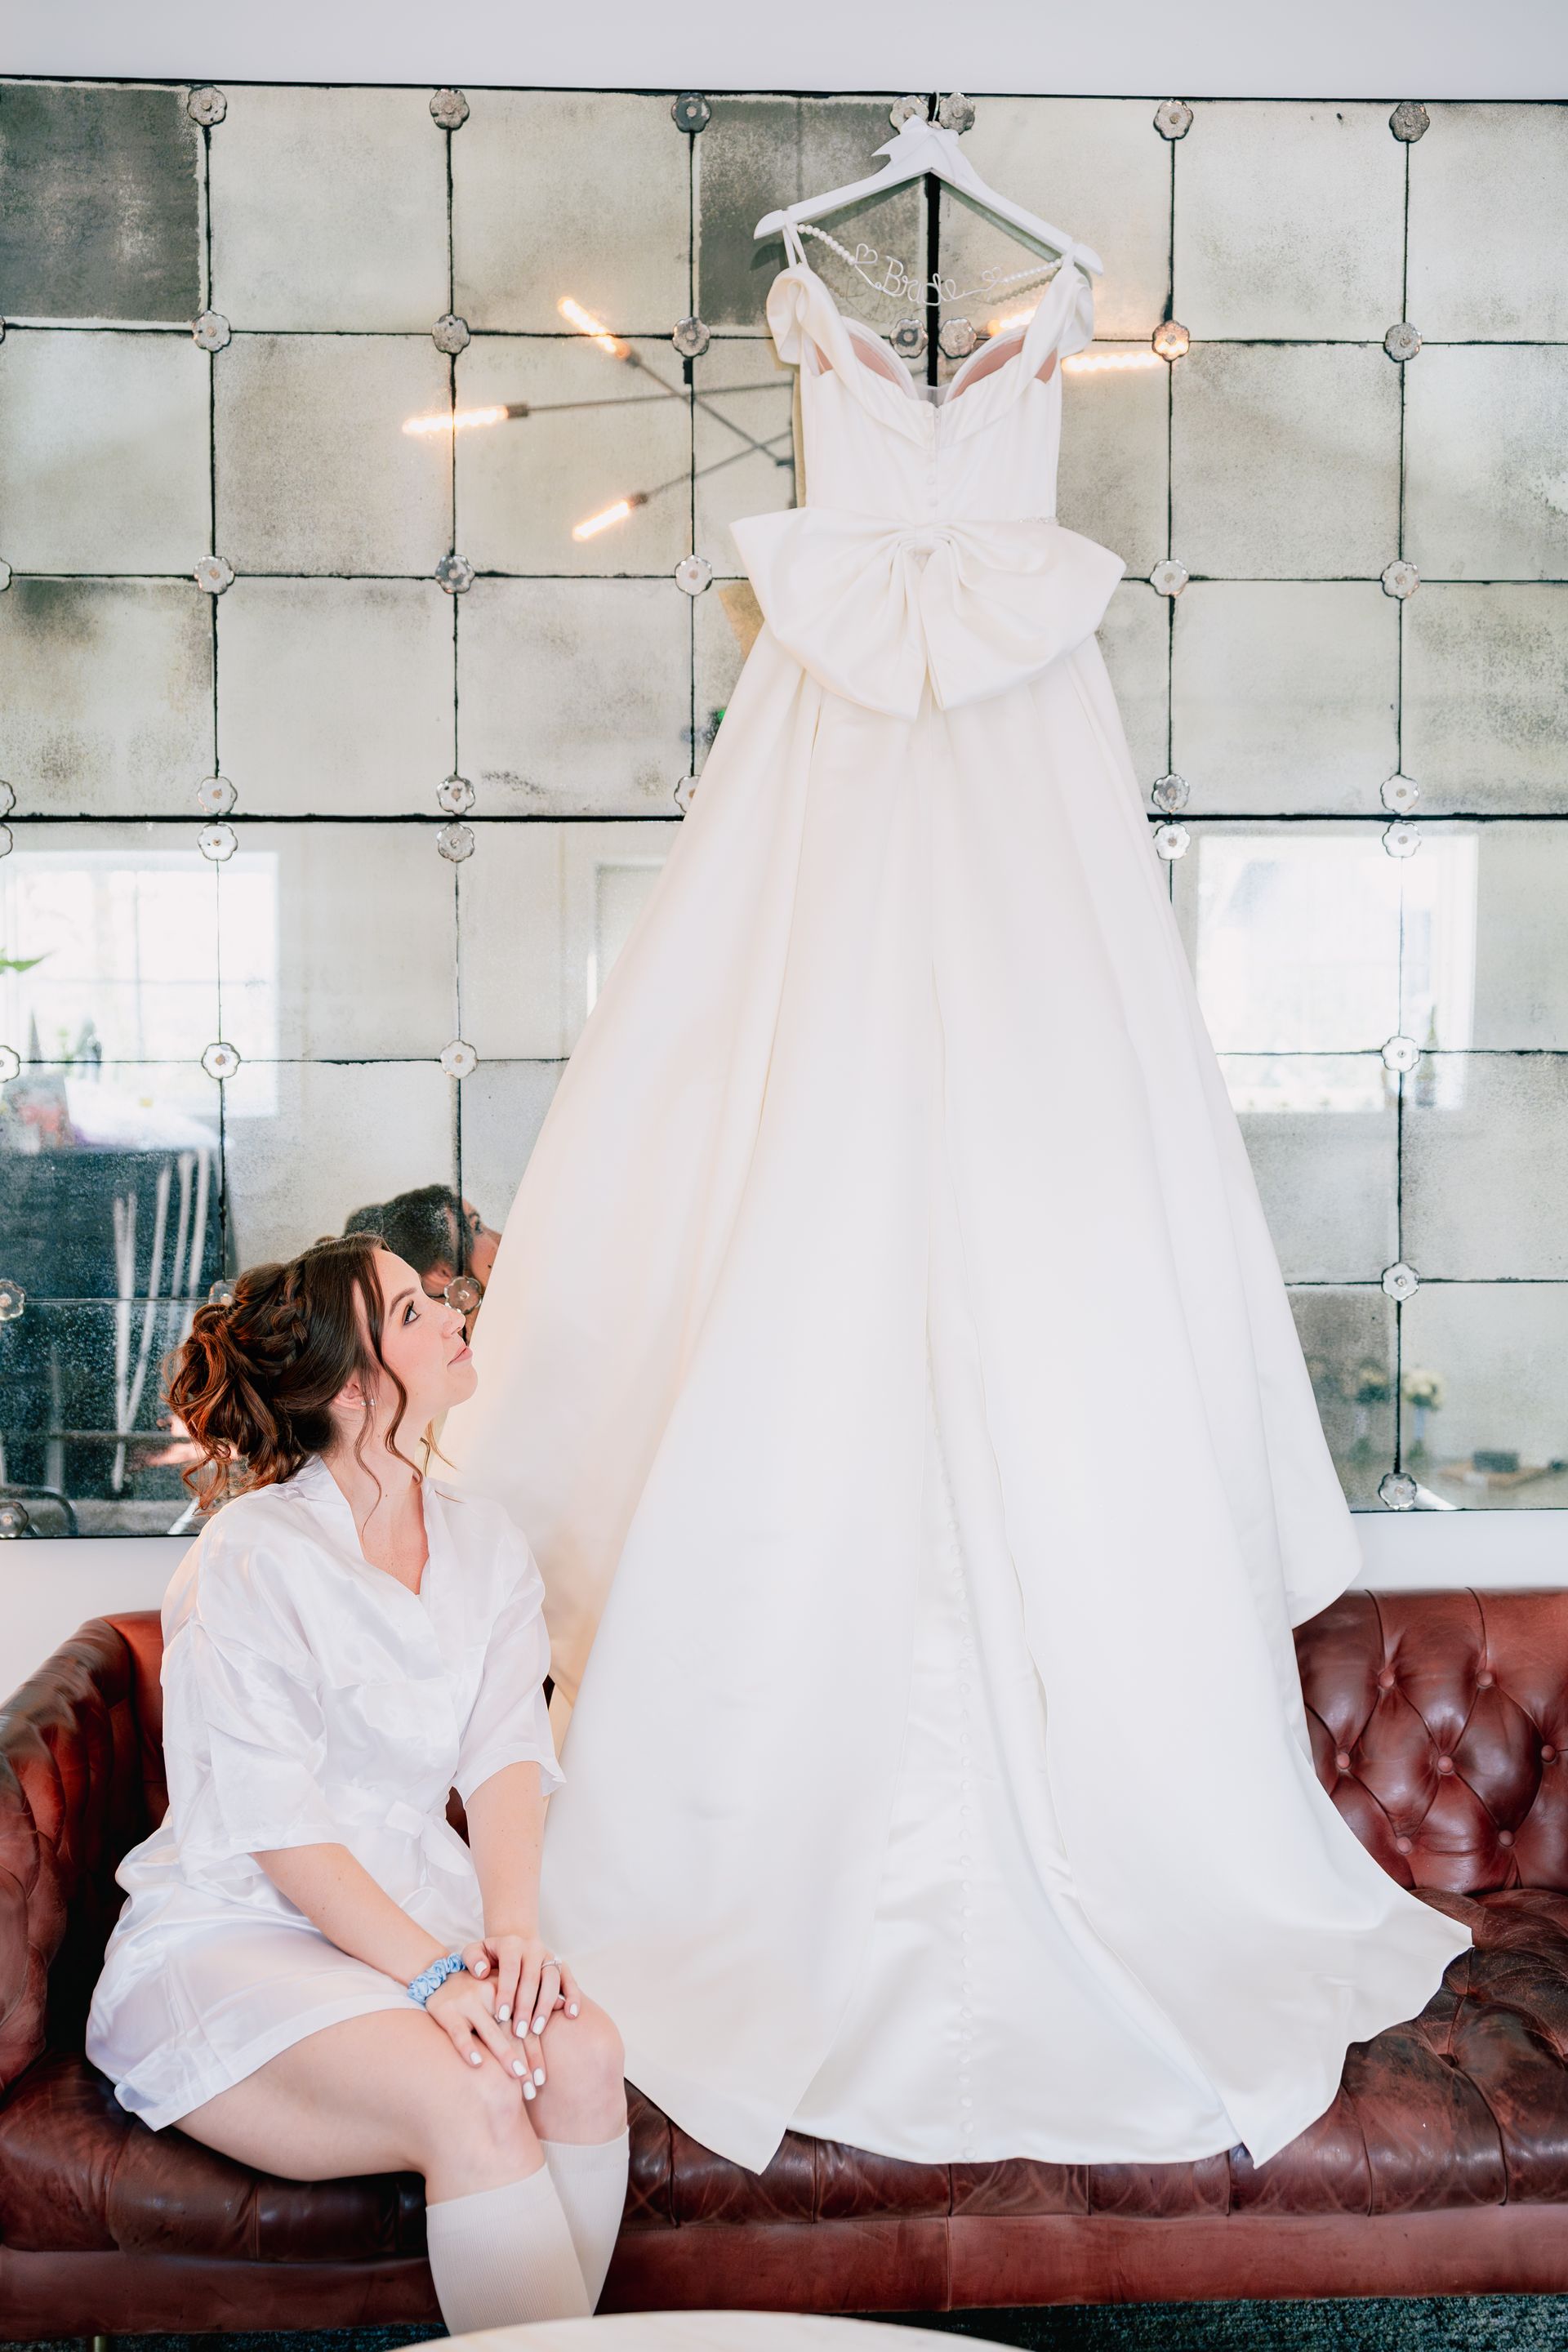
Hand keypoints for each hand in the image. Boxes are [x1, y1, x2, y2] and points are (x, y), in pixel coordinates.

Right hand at [427, 1958, 536, 2095]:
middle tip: (532, 2090)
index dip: (534, 2053)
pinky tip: (477, 2063)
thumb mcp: (501, 1988)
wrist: (436, 1974)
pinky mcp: (446, 2010)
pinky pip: (458, 2031)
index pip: (523, 2026)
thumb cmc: (475, 1989)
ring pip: (489, 2032)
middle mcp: (489, 1996)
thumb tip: (563, 2005)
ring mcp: (467, 2003)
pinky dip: (467, 2047)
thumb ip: (527, 2000)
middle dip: (523, 2063)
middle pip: (511, 2034)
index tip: (541, 2080)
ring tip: (516, 2077)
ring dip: (504, 2055)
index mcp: (505, 1993)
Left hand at [465, 1931, 582, 2091]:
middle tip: (519, 2031)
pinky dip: (573, 1997)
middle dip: (525, 2006)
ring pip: (552, 1981)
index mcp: (511, 1944)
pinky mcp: (562, 1966)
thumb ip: (472, 1959)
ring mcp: (549, 1957)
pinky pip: (570, 1981)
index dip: (507, 1991)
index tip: (501, 2016)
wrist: (513, 1947)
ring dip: (545, 2006)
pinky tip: (570, 2015)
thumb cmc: (488, 1957)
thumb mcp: (474, 1952)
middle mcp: (533, 1948)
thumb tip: (482, 1972)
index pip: (510, 1968)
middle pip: (532, 1978)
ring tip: (536, 2030)